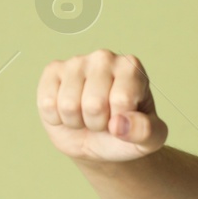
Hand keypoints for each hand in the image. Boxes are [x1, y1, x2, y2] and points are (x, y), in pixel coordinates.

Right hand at [38, 49, 168, 162]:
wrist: (100, 140)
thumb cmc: (127, 134)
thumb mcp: (149, 140)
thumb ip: (146, 132)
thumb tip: (120, 124)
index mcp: (132, 68)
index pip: (121, 101)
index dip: (119, 122)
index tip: (123, 119)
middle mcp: (104, 58)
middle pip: (94, 104)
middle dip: (97, 123)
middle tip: (103, 120)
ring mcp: (76, 62)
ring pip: (68, 105)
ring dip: (77, 122)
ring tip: (86, 116)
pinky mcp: (52, 71)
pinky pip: (48, 104)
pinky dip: (57, 118)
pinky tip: (68, 111)